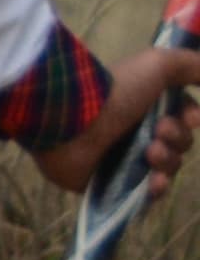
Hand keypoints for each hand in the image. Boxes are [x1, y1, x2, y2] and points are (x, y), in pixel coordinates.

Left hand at [34, 44, 199, 199]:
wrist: (72, 121)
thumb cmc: (115, 90)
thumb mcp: (158, 64)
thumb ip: (190, 66)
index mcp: (145, 105)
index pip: (184, 117)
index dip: (191, 118)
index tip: (189, 117)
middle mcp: (135, 131)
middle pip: (180, 143)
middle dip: (177, 138)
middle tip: (158, 131)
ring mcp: (122, 159)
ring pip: (168, 167)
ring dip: (167, 160)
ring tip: (148, 152)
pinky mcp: (109, 184)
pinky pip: (146, 196)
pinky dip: (156, 190)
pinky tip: (154, 182)